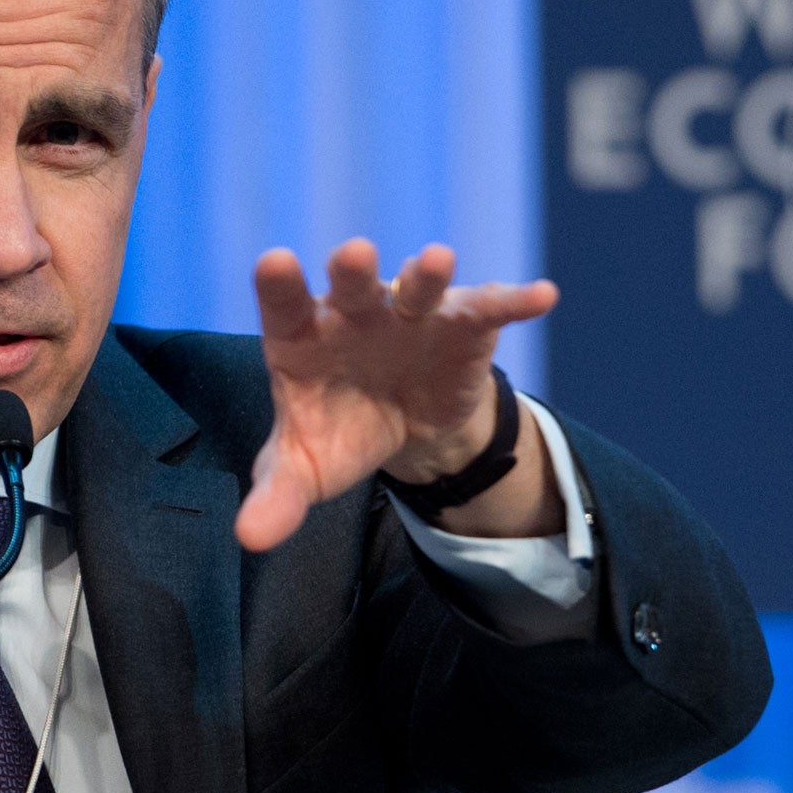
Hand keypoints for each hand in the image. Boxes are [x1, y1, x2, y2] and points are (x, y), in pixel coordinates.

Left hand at [234, 239, 559, 552]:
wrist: (401, 428)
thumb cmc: (337, 431)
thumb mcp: (305, 469)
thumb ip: (277, 495)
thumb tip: (250, 538)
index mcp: (303, 337)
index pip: (284, 306)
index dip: (280, 286)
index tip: (274, 264)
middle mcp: (354, 313)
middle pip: (351, 287)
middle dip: (354, 271)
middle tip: (356, 254)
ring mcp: (410, 314)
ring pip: (418, 288)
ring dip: (427, 275)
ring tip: (437, 259)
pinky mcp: (462, 326)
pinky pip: (488, 309)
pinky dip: (513, 301)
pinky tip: (541, 297)